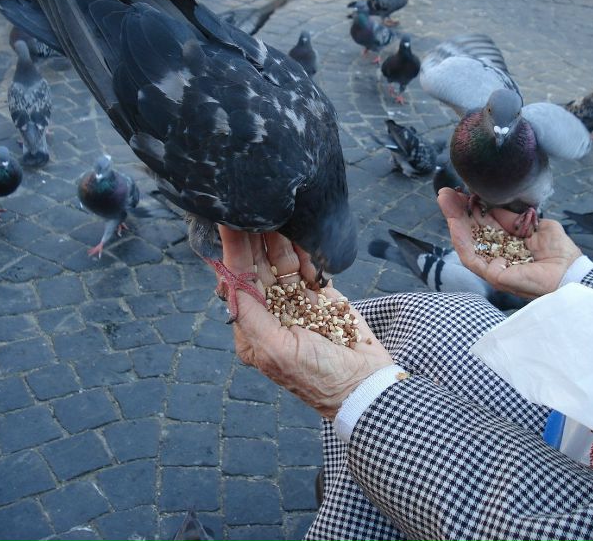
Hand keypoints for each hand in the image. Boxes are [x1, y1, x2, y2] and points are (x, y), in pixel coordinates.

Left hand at [218, 227, 393, 418]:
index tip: (229, 226)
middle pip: (258, 268)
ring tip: (275, 212)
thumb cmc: (319, 376)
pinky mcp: (322, 297)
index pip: (238, 283)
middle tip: (251, 209)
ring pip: (282, 263)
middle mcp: (273, 313)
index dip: (234, 254)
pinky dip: (305, 252)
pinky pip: (309, 267)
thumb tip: (228, 282)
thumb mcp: (276, 350)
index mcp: (254, 329)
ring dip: (279, 240)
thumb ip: (251, 315)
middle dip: (254, 240)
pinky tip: (300, 234)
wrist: (365, 384)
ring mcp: (298, 303)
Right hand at [437, 188, 582, 298]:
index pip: (483, 226)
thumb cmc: (559, 252)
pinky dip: (462, 240)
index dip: (471, 210)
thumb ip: (514, 219)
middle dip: (456, 213)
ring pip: (465, 245)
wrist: (571, 271)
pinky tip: (457, 223)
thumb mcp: (536, 226)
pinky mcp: (495, 276)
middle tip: (444, 194)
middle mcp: (496, 257)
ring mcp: (494, 268)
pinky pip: (472, 258)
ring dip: (453, 223)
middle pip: (470, 234)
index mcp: (506, 245)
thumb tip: (495, 207)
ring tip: (445, 204)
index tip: (460, 192)